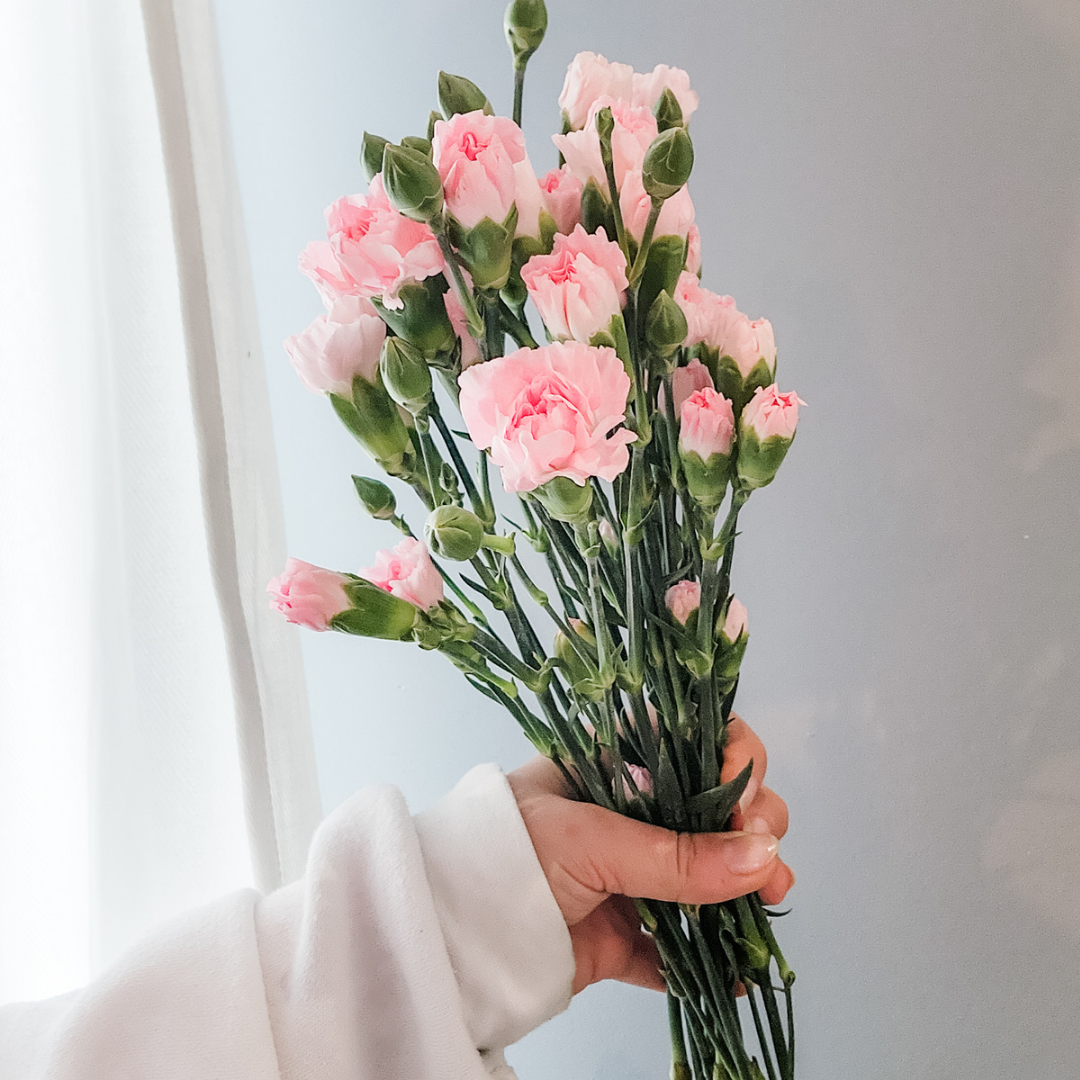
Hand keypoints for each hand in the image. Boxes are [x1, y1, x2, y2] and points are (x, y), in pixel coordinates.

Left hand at [507, 715, 792, 993]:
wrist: (449, 931)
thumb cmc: (505, 853)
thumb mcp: (589, 840)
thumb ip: (674, 855)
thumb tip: (762, 856)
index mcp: (616, 766)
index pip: (694, 745)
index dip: (733, 763)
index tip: (746, 796)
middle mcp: (629, 813)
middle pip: (714, 811)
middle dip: (754, 828)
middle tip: (767, 855)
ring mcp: (628, 875)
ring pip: (707, 877)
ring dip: (745, 891)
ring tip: (769, 905)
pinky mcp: (621, 934)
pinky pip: (679, 947)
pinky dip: (711, 960)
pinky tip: (739, 969)